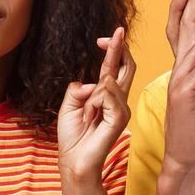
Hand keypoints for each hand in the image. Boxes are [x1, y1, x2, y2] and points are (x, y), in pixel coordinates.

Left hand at [58, 26, 135, 187]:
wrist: (74, 162)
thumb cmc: (73, 137)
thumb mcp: (69, 106)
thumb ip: (79, 89)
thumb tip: (91, 82)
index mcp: (106, 96)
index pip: (113, 68)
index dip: (112, 50)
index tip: (104, 38)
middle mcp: (119, 101)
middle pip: (125, 68)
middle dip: (119, 49)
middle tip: (117, 32)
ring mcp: (122, 109)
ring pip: (110, 82)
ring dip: (93, 92)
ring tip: (87, 113)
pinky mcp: (120, 118)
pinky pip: (107, 96)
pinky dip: (94, 102)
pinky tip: (91, 115)